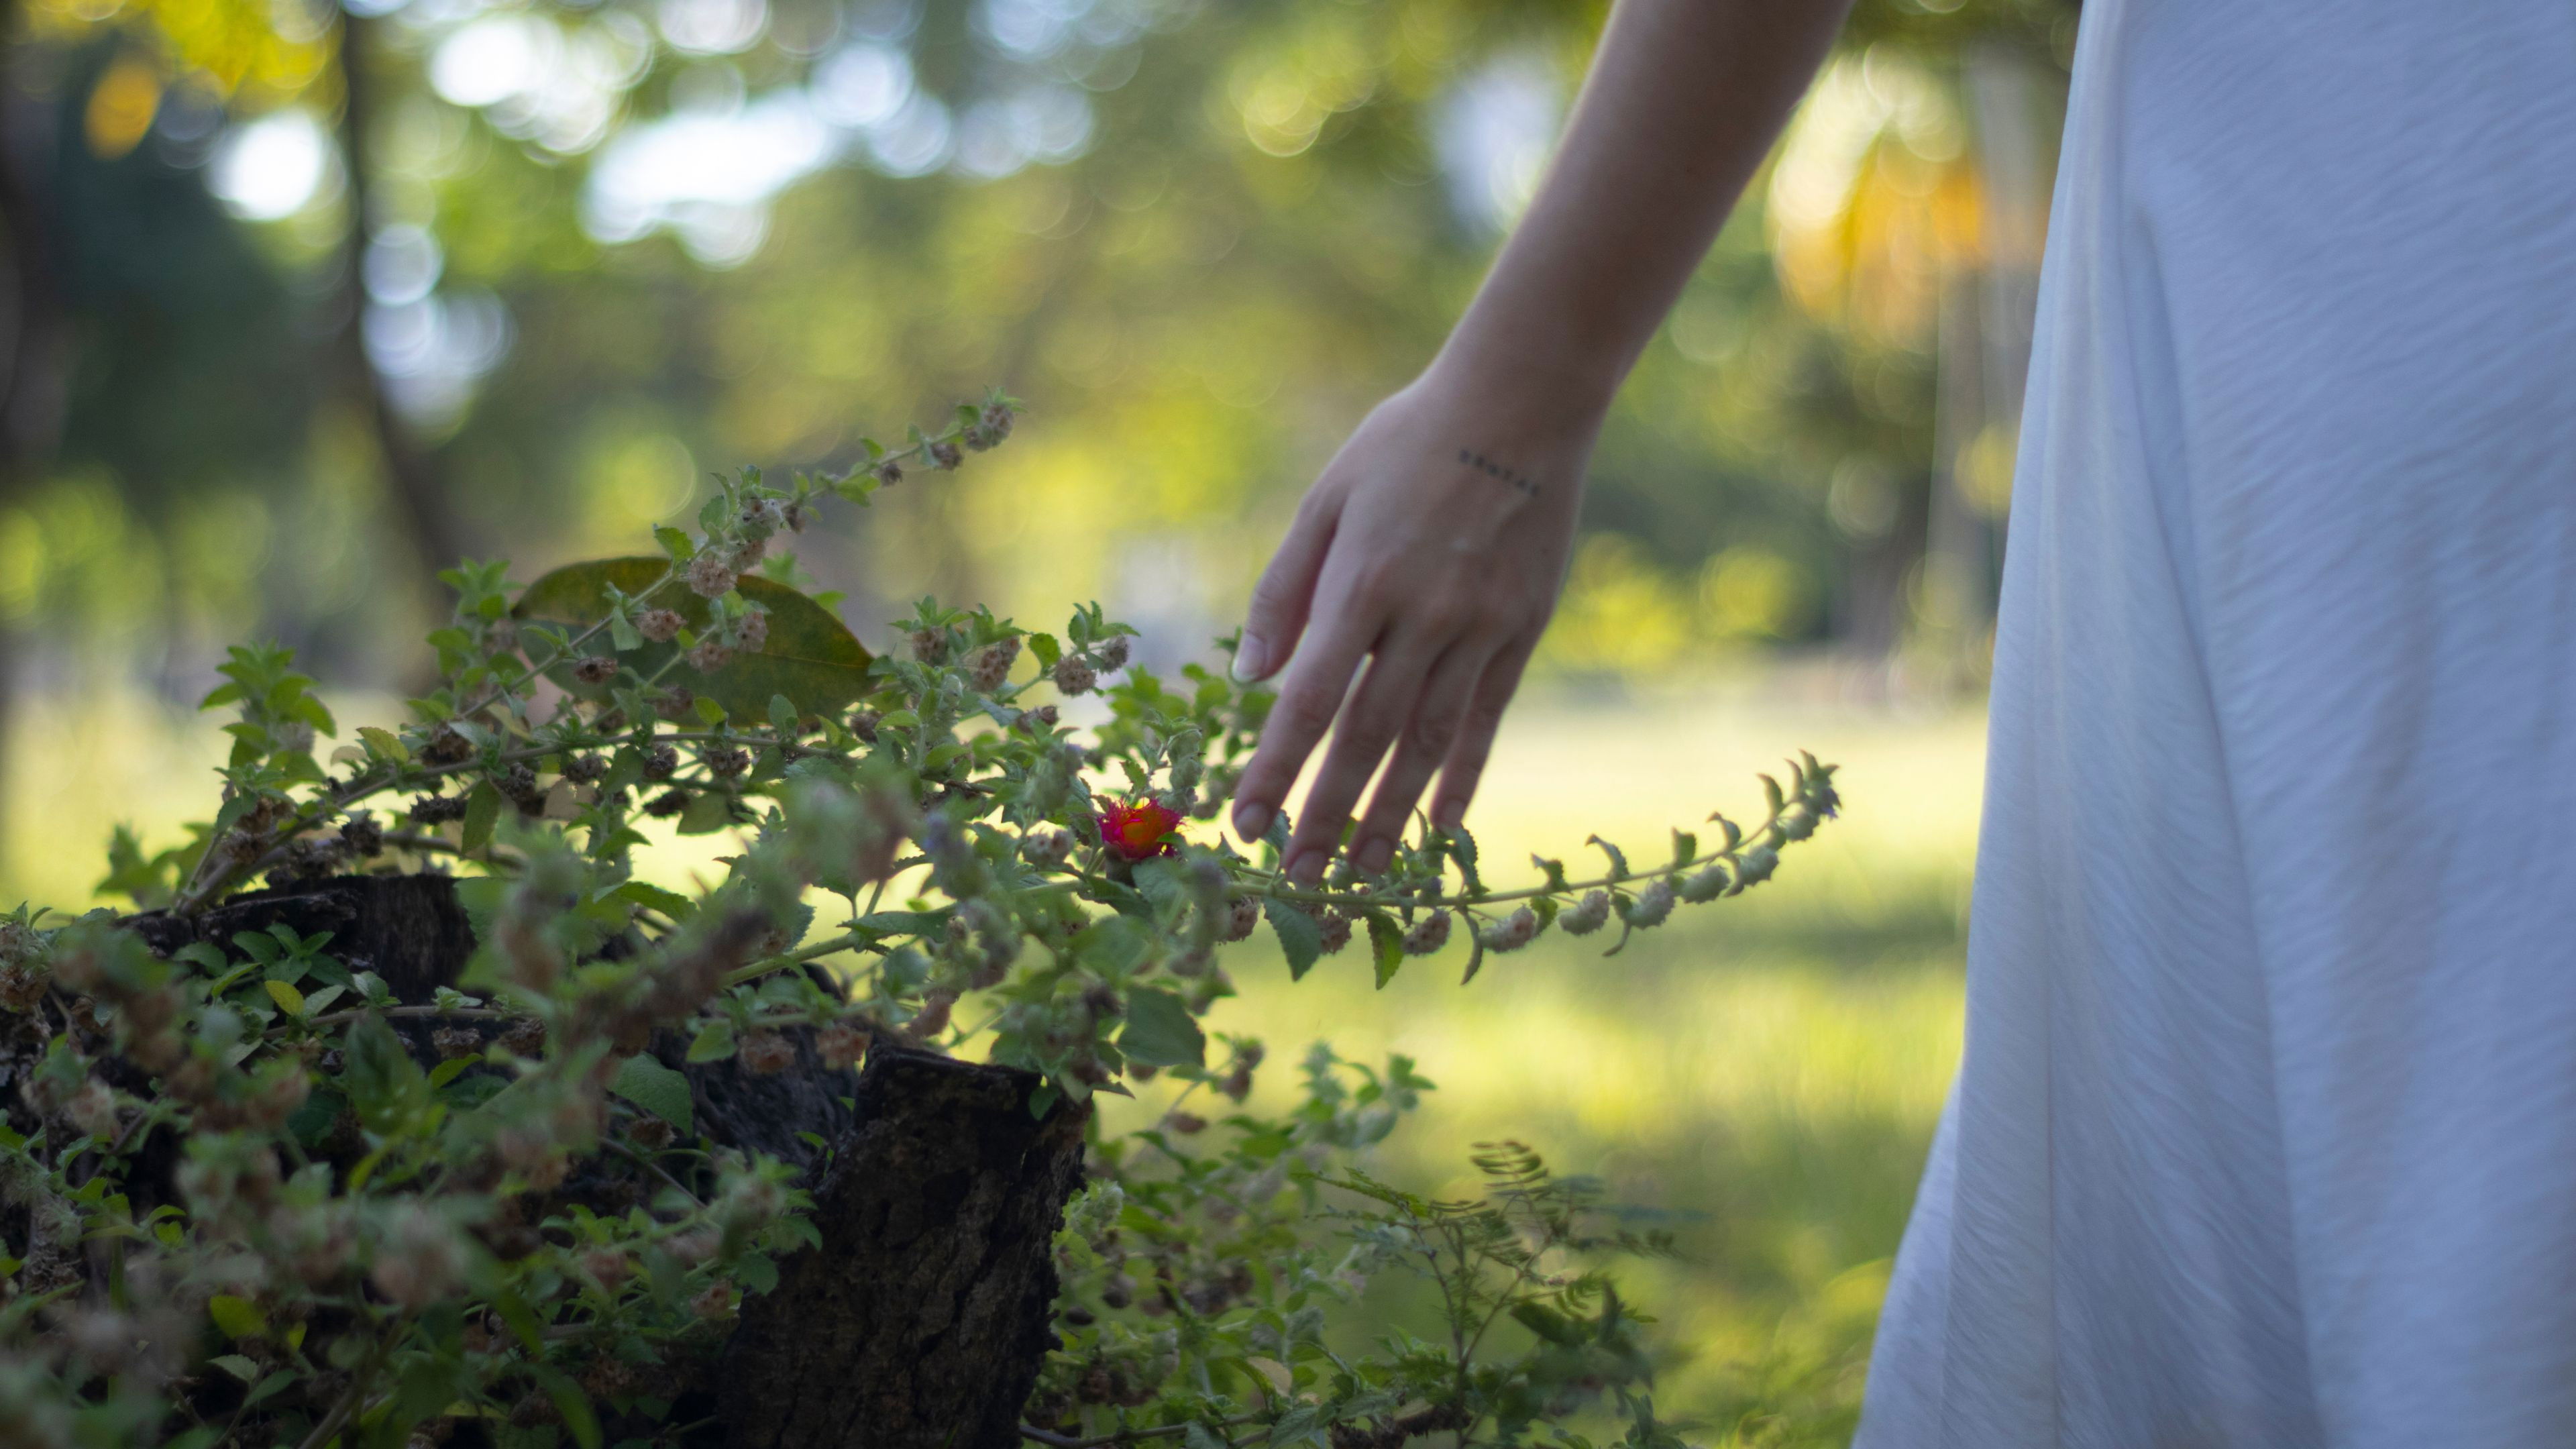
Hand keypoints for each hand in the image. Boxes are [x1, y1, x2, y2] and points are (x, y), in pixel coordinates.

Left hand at [1228, 362, 1596, 883]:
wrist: (1522, 403)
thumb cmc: (1407, 442)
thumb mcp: (1327, 498)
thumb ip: (1283, 589)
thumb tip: (1249, 679)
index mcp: (1363, 580)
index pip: (1310, 698)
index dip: (1276, 767)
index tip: (1245, 822)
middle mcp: (1425, 614)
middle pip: (1368, 736)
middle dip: (1327, 813)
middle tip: (1297, 879)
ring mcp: (1482, 627)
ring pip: (1428, 741)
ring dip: (1392, 814)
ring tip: (1362, 874)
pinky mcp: (1523, 630)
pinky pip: (1486, 720)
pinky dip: (1461, 778)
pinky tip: (1440, 829)